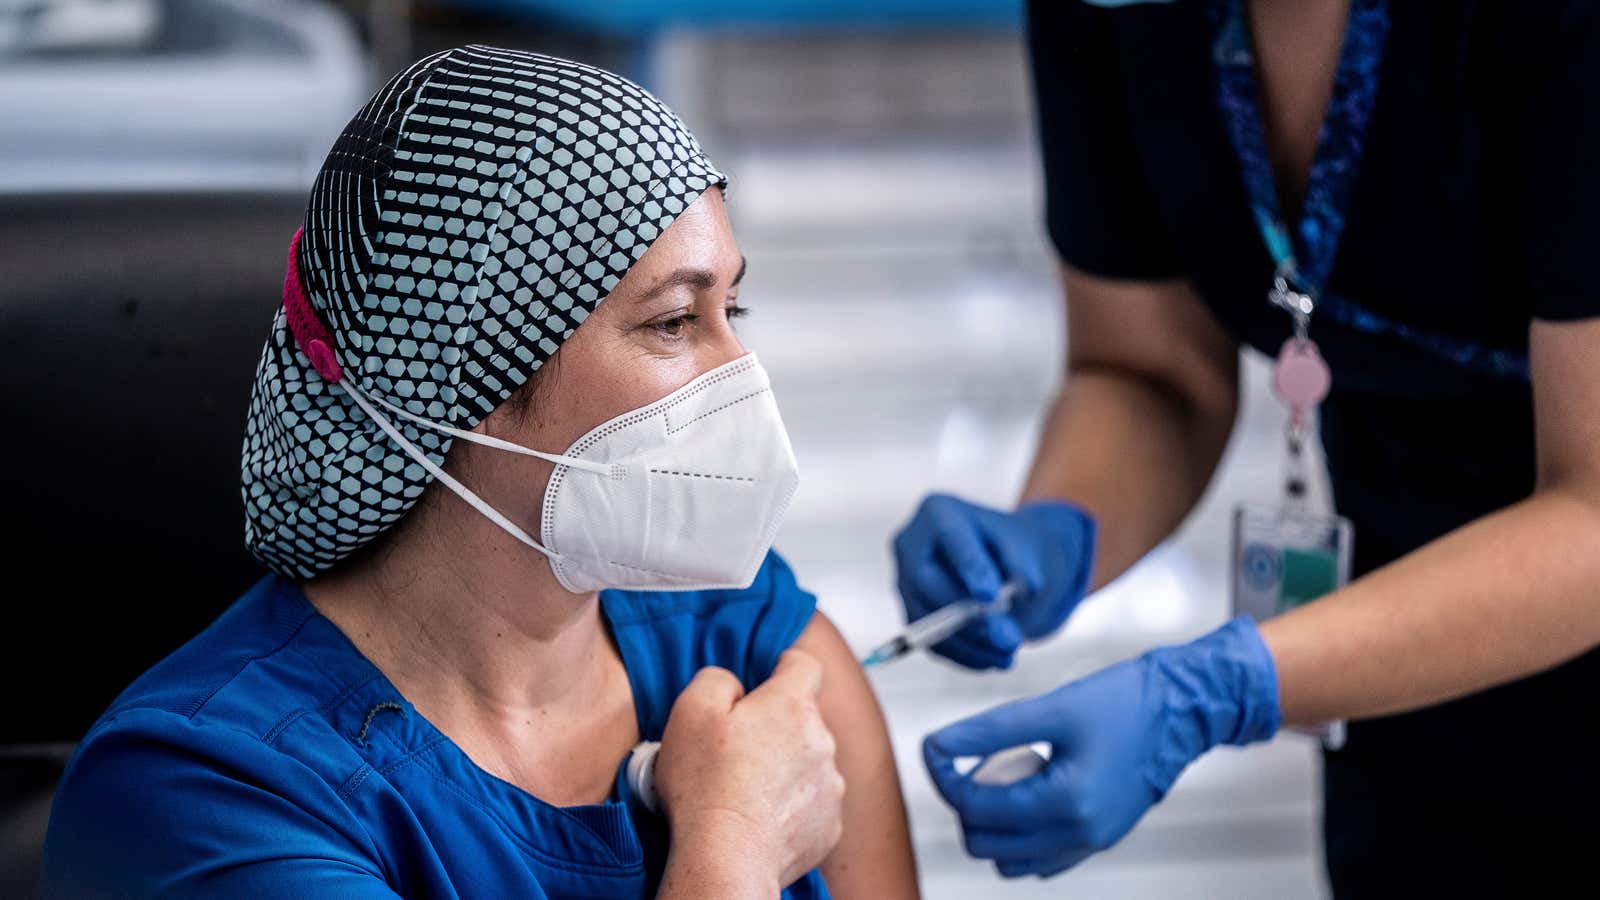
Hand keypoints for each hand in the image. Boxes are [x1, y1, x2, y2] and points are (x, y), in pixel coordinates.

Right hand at [656, 650, 844, 892]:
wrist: (727, 858)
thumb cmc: (706, 787)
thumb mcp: (691, 710)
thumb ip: (716, 680)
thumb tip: (732, 684)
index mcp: (791, 705)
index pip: (804, 666)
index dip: (785, 668)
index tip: (768, 680)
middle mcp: (821, 741)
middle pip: (803, 719)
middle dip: (776, 727)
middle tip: (736, 751)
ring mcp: (830, 785)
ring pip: (809, 762)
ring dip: (785, 769)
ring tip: (745, 791)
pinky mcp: (829, 825)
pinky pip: (812, 803)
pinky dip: (791, 807)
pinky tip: (760, 817)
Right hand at [893, 494, 1096, 669]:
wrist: (1004, 565)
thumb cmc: (1015, 548)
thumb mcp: (1029, 547)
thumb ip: (1025, 569)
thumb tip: (1016, 607)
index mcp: (938, 511)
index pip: (952, 540)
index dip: (970, 568)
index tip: (991, 595)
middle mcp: (911, 543)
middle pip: (927, 581)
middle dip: (968, 614)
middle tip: (1008, 638)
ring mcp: (904, 581)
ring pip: (927, 618)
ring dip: (970, 643)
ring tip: (1008, 655)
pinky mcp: (911, 613)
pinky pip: (930, 641)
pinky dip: (964, 654)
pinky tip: (992, 659)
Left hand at [923, 618, 1280, 877]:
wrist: (1181, 710)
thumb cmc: (1124, 702)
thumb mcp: (1050, 708)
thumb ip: (987, 730)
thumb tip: (936, 745)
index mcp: (1065, 803)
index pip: (975, 808)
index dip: (944, 777)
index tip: (936, 748)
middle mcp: (1078, 834)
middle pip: (984, 844)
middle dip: (966, 803)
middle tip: (974, 762)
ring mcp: (1090, 842)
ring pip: (1009, 860)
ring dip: (992, 824)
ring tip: (1004, 776)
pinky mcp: (1097, 839)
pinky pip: (1040, 858)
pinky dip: (1020, 834)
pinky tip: (1028, 790)